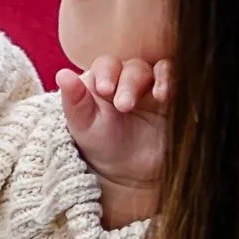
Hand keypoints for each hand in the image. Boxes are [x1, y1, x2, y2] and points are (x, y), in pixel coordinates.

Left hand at [57, 56, 169, 227]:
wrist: (131, 174)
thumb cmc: (102, 147)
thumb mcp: (84, 126)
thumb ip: (74, 101)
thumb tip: (62, 74)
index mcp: (104, 81)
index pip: (106, 65)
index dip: (107, 72)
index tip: (105, 90)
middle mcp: (128, 79)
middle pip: (132, 67)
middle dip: (129, 83)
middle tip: (124, 106)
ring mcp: (153, 87)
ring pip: (156, 69)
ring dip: (156, 78)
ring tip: (157, 96)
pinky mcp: (174, 97)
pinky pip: (177, 80)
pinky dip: (173, 81)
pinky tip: (167, 96)